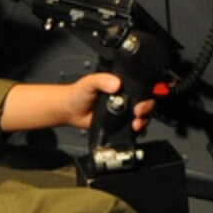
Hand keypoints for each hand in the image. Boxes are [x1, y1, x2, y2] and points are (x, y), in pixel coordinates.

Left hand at [0, 74, 157, 132]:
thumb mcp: (86, 83)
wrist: (65, 110)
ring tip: (136, 123)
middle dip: (146, 109)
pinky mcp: (115, 125)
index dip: (147, 94)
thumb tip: (114, 82)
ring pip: (140, 117)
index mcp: (118, 85)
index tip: (145, 100)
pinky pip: (130, 129)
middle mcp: (121, 97)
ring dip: (141, 121)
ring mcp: (119, 112)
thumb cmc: (73, 94)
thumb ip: (99, 80)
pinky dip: (134, 131)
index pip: (140, 88)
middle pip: (144, 104)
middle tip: (140, 114)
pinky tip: (132, 132)